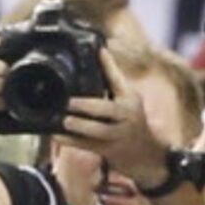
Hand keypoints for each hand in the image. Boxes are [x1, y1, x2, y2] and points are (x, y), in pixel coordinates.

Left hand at [56, 48, 167, 189]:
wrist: (147, 153)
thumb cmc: (132, 120)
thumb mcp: (129, 99)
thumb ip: (114, 80)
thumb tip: (99, 51)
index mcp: (130, 98)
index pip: (119, 79)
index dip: (109, 65)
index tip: (99, 50)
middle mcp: (127, 115)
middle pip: (109, 110)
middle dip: (89, 106)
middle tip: (70, 102)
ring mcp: (118, 134)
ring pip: (98, 131)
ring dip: (80, 126)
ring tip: (64, 120)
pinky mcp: (108, 150)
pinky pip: (87, 145)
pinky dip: (71, 141)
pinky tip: (56, 135)